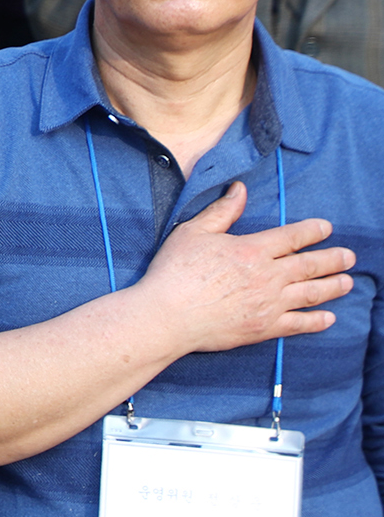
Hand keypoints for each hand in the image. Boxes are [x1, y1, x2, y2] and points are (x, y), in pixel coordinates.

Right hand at [130, 182, 352, 355]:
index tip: (326, 228)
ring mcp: (269, 304)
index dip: (313, 230)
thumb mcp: (193, 232)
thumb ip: (222, 211)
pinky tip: (329, 318)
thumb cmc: (174, 271)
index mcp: (252, 249)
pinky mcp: (264, 328)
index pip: (292, 236)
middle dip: (333, 259)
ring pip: (312, 293)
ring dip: (333, 287)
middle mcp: (268, 276)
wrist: (167, 315)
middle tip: (349, 257)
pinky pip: (299, 324)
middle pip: (310, 265)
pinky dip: (317, 321)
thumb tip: (239, 189)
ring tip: (348, 282)